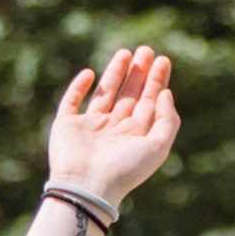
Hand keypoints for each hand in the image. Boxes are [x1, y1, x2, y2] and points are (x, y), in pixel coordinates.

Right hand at [46, 49, 179, 212]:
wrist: (88, 185)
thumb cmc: (125, 169)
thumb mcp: (157, 146)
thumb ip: (167, 119)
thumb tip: (166, 93)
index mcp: (135, 136)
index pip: (149, 102)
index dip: (157, 81)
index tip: (163, 60)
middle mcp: (114, 130)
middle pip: (130, 95)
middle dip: (139, 73)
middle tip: (147, 50)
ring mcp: (90, 127)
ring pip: (105, 93)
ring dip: (115, 73)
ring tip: (125, 52)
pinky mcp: (67, 125)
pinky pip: (72, 101)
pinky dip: (78, 87)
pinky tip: (90, 73)